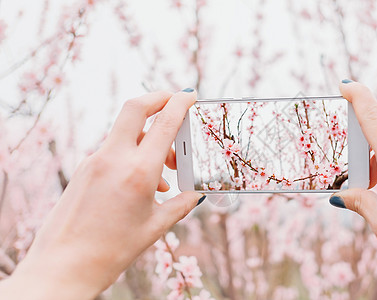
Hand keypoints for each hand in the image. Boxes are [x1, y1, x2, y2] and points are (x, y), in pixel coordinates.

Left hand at [0, 90, 204, 298]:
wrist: (64, 266)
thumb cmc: (112, 250)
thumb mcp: (155, 227)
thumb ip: (180, 205)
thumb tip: (195, 195)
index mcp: (138, 172)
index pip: (163, 123)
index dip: (180, 103)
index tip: (190, 94)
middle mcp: (114, 158)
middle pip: (135, 108)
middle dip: (158, 98)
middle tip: (175, 102)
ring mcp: (94, 161)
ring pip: (126, 131)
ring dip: (149, 136)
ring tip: (167, 169)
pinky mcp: (84, 169)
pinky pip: (114, 149)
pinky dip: (133, 154)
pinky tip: (144, 182)